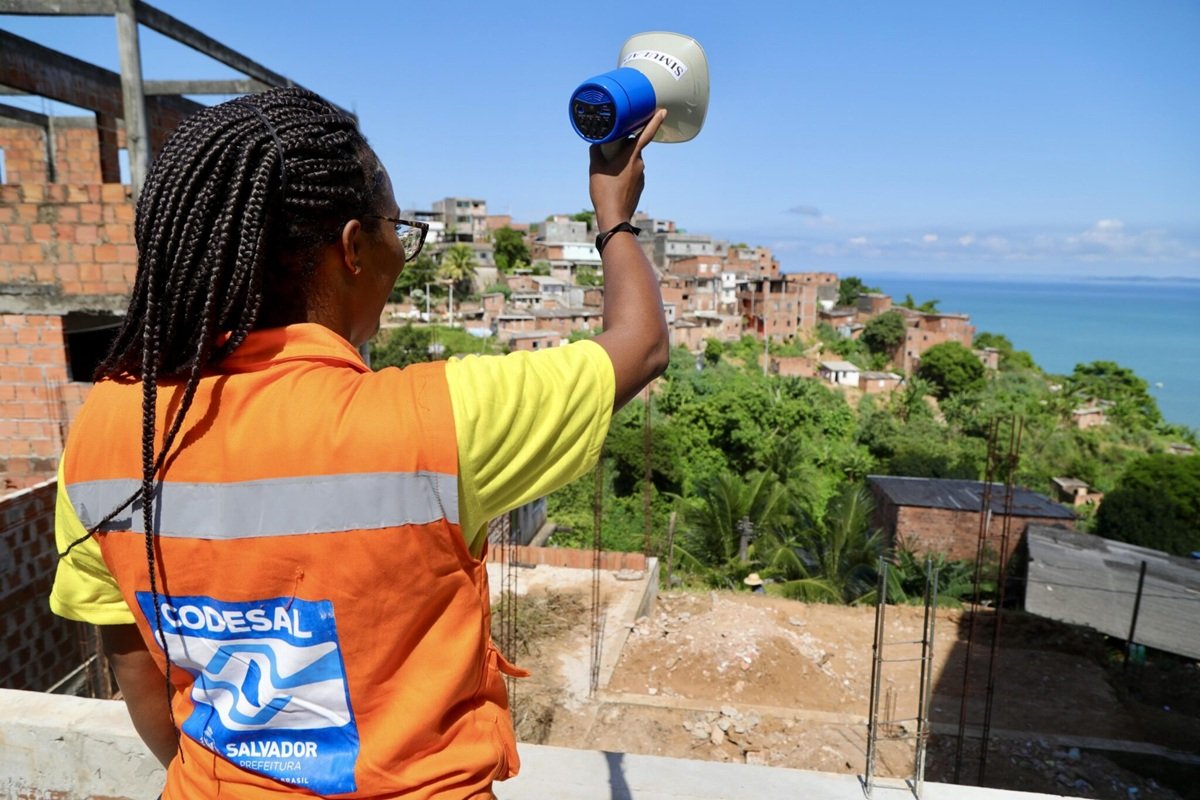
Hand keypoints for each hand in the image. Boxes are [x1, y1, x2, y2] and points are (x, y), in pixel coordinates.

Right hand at [589, 109, 667, 230]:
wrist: (615, 217)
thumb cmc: (605, 192)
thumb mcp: (595, 168)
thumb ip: (596, 152)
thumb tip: (596, 143)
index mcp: (631, 156)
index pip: (646, 134)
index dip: (654, 120)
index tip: (662, 110)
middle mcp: (640, 164)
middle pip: (633, 147)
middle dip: (623, 146)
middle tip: (609, 150)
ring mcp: (641, 176)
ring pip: (631, 161)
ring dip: (621, 161)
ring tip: (607, 172)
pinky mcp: (639, 186)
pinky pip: (631, 173)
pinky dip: (623, 172)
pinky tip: (612, 181)